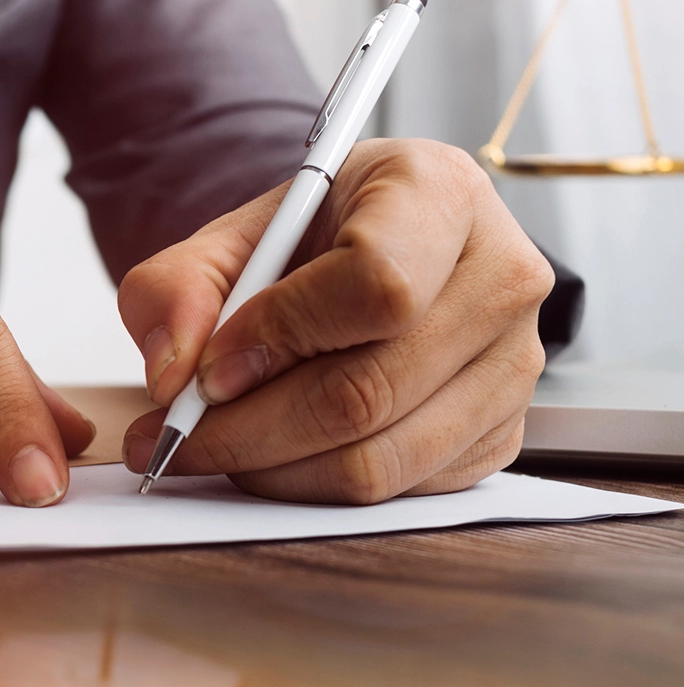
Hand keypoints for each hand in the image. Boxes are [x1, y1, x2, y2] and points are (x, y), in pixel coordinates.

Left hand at [117, 139, 553, 502]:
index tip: (209, 370)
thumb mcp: (237, 236)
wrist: (381, 255)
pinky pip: (397, 492)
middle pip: (367, 392)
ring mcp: (513, 366)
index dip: (279, 339)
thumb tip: (174, 374)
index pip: (377, 285)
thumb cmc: (320, 241)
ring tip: (221, 447)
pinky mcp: (501, 435)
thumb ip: (179, 289)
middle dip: (250, 430)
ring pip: (378, 460)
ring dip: (275, 471)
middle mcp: (501, 278)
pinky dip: (317, 487)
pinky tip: (279, 455)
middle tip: (180, 438)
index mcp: (441, 193)